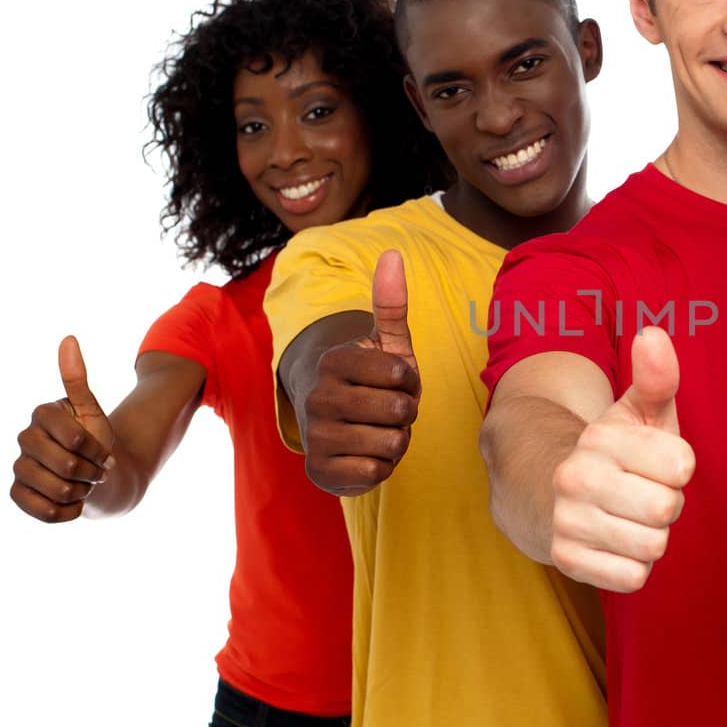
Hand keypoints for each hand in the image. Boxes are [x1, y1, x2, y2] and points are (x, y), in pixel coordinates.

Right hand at [10, 336, 116, 522]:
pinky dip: (69, 512)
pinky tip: (74, 504)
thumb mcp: (93, 411)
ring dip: (83, 493)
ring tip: (84, 485)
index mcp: (42, 415)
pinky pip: (45, 511)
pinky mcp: (17, 494)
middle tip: (96, 471)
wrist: (96, 477)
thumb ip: (77, 379)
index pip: (76, 438)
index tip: (104, 451)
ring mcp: (19, 467)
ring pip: (59, 490)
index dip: (97, 450)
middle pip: (68, 465)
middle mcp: (25, 439)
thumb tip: (68, 338)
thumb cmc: (96, 441)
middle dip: (92, 472)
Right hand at [300, 250, 420, 492]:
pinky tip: (368, 452)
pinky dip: (383, 465)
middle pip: (399, 412)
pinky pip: (376, 472)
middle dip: (406, 413)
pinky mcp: (319, 470)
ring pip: (392, 443)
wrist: (339, 423)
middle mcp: (318, 396)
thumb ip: (392, 303)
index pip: (401, 375)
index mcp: (336, 361)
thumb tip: (394, 254)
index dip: (410, 382)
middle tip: (390, 409)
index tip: (394, 381)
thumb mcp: (387, 342)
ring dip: (397, 440)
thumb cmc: (374, 379)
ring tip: (380, 429)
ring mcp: (316, 434)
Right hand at [550, 326, 695, 592]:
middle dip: (666, 505)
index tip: (658, 463)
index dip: (678, 468)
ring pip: (652, 547)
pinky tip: (617, 543)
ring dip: (651, 538)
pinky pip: (632, 578)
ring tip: (630, 518)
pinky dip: (633, 566)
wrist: (547, 492)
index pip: (681, 466)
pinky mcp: (566, 561)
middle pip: (667, 510)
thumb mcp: (637, 411)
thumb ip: (657, 376)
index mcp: (601, 438)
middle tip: (643, 493)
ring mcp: (568, 521)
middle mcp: (577, 478)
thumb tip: (653, 334)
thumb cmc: (614, 452)